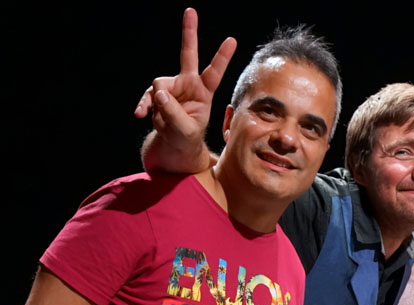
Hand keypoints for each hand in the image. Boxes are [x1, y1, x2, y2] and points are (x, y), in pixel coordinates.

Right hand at [134, 8, 235, 153]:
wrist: (174, 142)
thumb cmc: (187, 136)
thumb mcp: (186, 129)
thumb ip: (174, 113)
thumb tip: (159, 94)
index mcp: (204, 92)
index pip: (214, 72)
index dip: (222, 57)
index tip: (232, 40)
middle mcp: (188, 84)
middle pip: (188, 54)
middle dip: (189, 32)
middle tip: (190, 11)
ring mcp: (172, 86)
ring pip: (159, 84)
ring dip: (158, 103)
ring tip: (162, 119)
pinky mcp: (157, 93)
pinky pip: (147, 95)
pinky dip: (143, 105)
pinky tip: (140, 114)